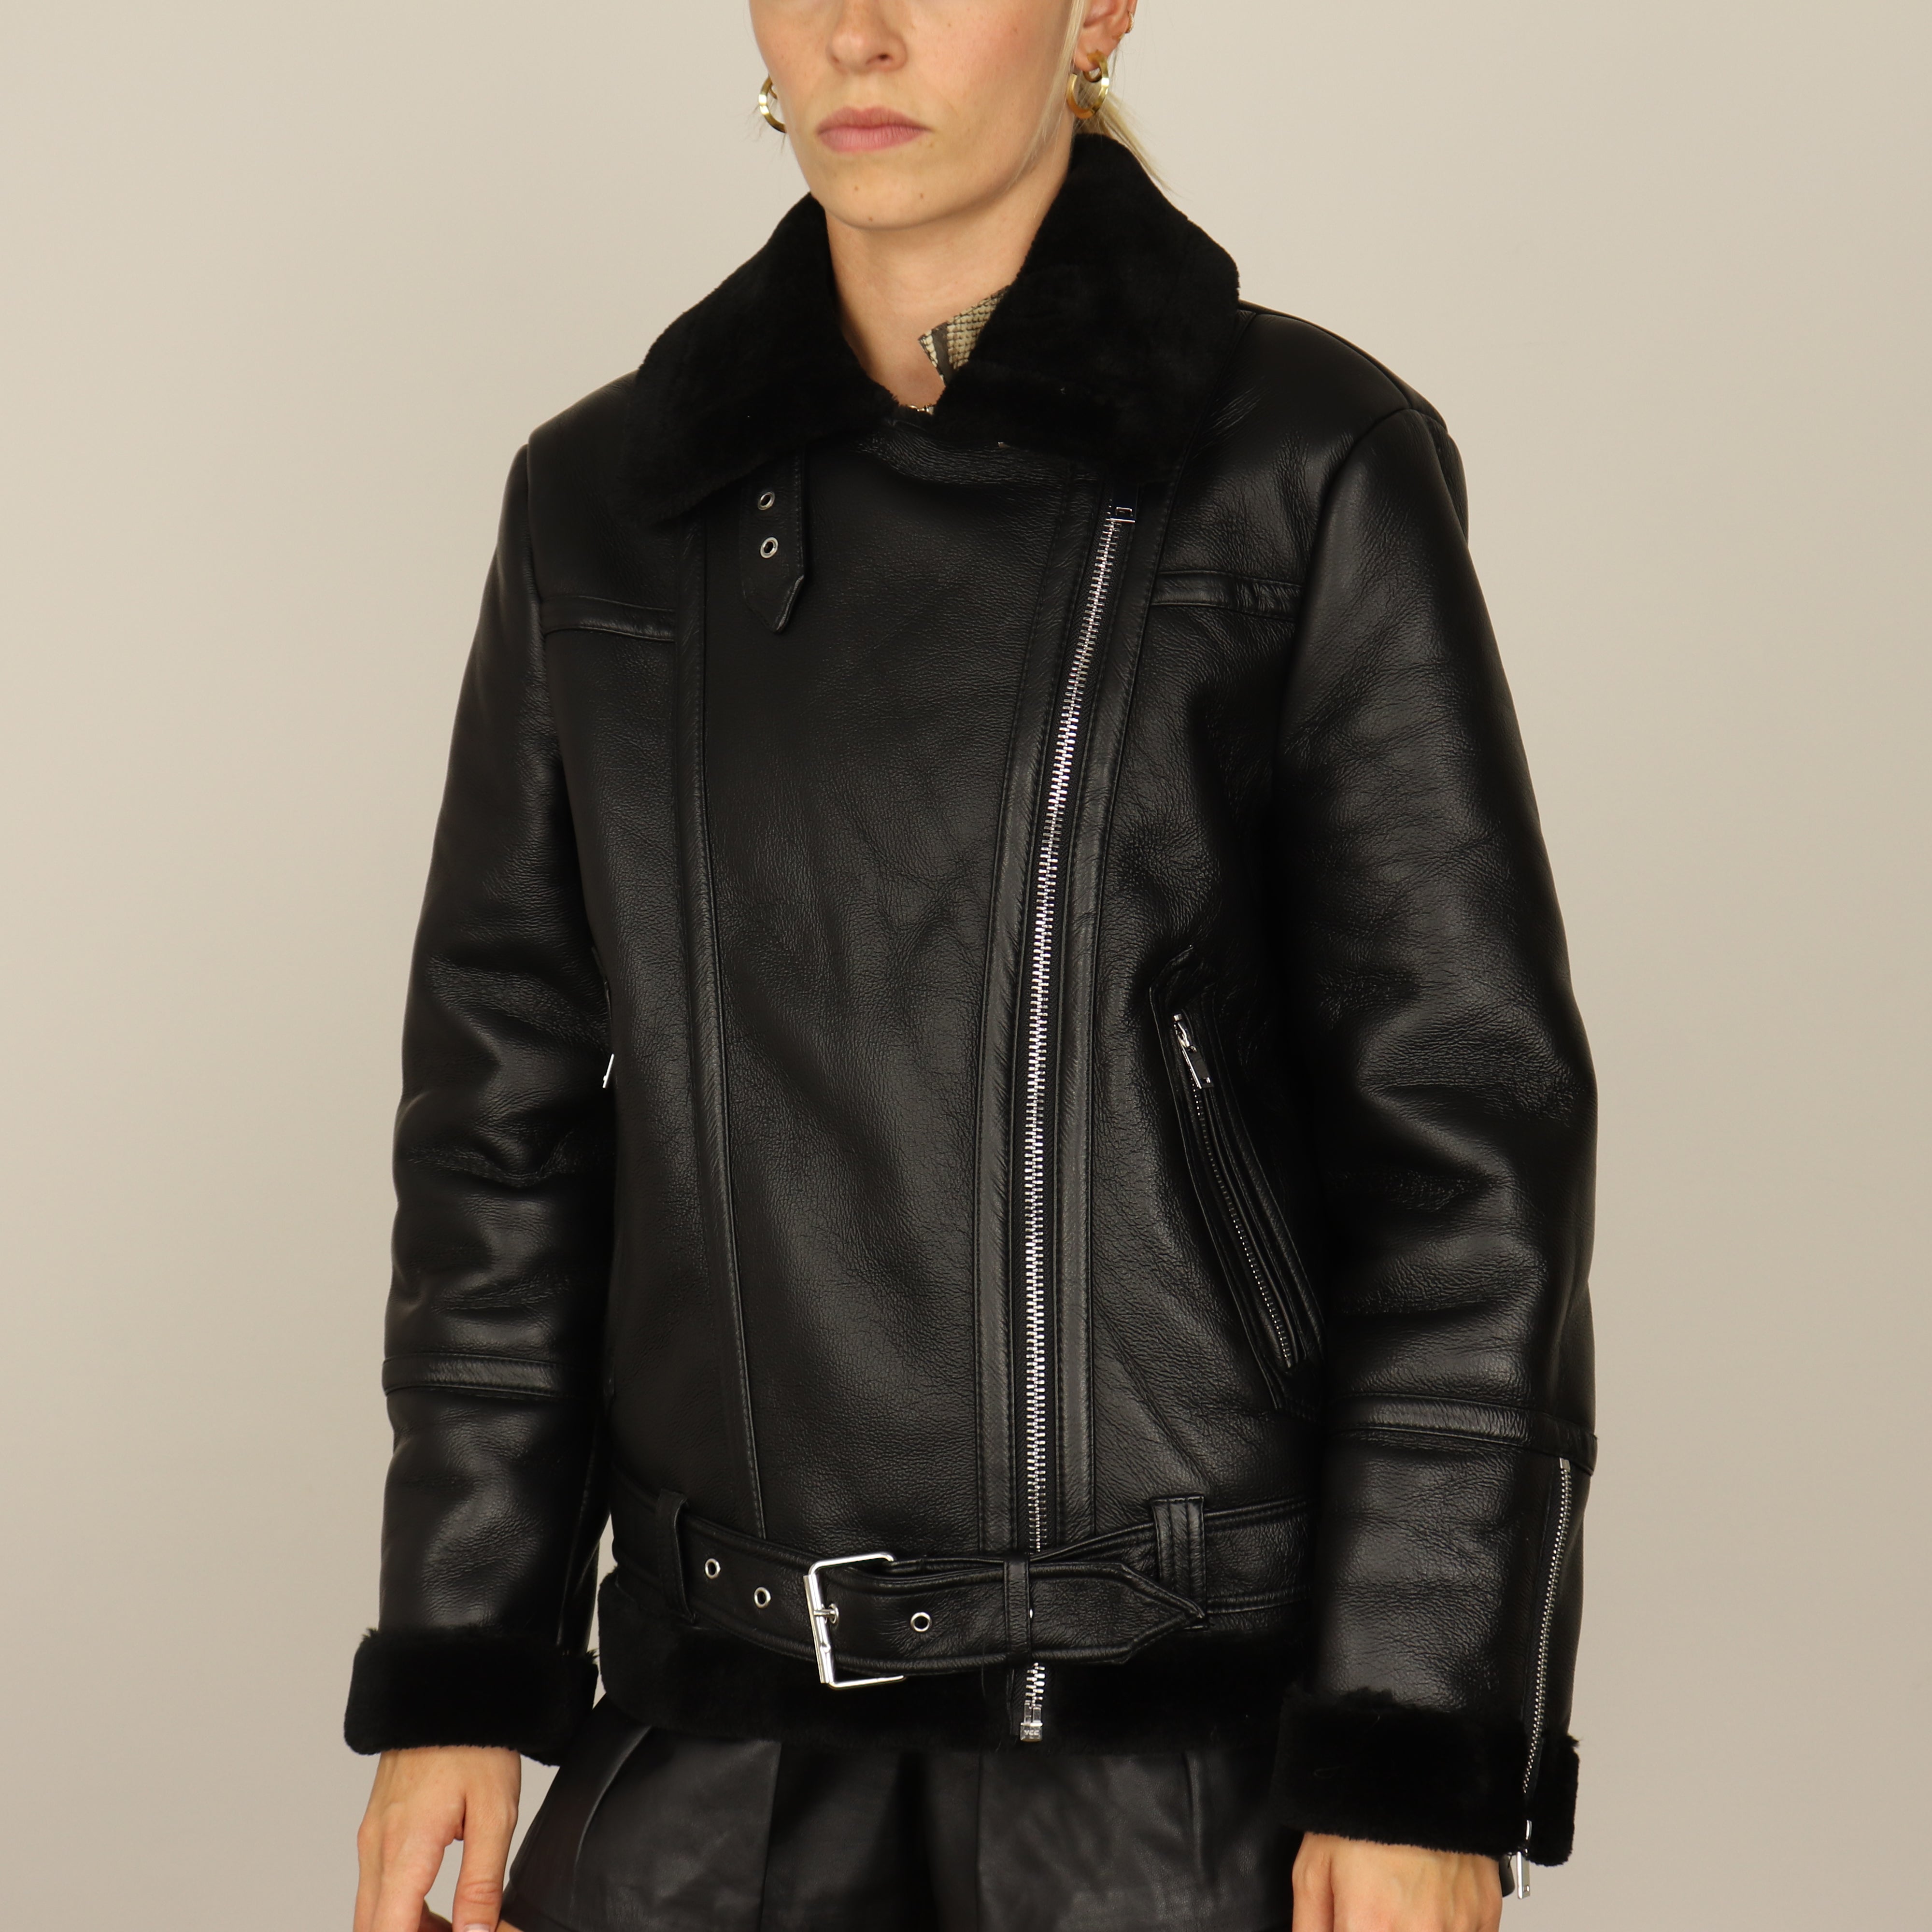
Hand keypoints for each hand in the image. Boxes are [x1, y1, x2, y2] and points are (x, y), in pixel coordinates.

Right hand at [353, 1746, 520, 1931]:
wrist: (450, 1691)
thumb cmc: (476, 1745)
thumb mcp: (495, 1815)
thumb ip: (481, 1883)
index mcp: (405, 1848)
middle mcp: (376, 1848)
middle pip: (375, 1929)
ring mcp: (372, 1838)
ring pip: (373, 1913)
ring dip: (406, 1931)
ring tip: (455, 1929)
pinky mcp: (376, 1830)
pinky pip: (377, 1888)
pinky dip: (400, 1911)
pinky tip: (438, 1914)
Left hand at [1291, 1833, 1501, 1931]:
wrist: (1415, 1770)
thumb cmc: (1361, 1812)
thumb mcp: (1312, 1867)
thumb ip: (1309, 1924)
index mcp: (1371, 1925)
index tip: (1350, 1923)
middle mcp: (1419, 1931)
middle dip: (1380, 1927)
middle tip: (1376, 1910)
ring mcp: (1459, 1925)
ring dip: (1415, 1926)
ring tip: (1400, 1903)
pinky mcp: (1485, 1914)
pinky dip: (1449, 1927)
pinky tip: (1430, 1906)